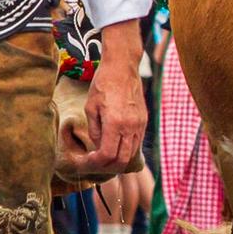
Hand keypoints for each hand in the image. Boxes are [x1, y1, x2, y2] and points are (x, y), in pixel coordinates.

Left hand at [64, 21, 145, 177]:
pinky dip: (126, 150)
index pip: (108, 154)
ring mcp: (139, 124)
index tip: (89, 160)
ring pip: (132, 154)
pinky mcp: (143, 121)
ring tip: (105, 156)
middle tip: (97, 162)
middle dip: (108, 166)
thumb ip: (95, 130)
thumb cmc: (103, 84)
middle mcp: (130, 126)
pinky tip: (115, 146)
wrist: (122, 67)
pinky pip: (137, 143)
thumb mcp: (91, 107)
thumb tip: (98, 146)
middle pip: (122, 160)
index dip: (97, 163)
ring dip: (118, 160)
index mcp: (115, 122)